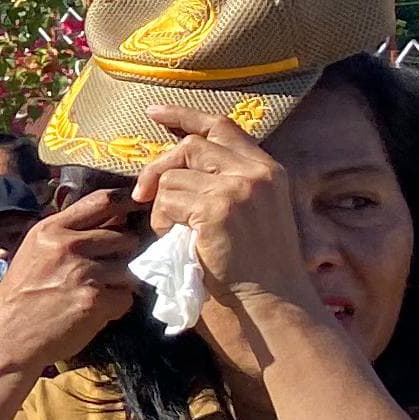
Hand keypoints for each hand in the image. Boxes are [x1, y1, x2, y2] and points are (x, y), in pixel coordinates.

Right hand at [0, 187, 142, 375]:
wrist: (6, 340)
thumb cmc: (20, 298)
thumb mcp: (34, 253)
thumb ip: (67, 235)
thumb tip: (113, 221)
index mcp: (50, 229)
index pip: (102, 201)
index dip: (127, 203)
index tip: (139, 208)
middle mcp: (67, 245)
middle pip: (124, 238)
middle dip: (120, 256)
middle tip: (101, 274)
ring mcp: (82, 272)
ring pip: (129, 269)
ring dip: (118, 284)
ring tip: (92, 295)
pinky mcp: (95, 299)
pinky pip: (126, 297)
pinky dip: (115, 307)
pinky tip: (93, 312)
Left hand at [138, 103, 325, 361]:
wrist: (275, 306)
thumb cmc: (257, 273)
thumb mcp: (250, 218)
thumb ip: (224, 187)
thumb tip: (173, 171)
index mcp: (268, 171)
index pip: (222, 126)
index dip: (185, 116)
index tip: (154, 113)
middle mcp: (257, 173)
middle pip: (189, 146)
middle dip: (158, 167)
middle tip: (142, 194)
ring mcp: (238, 187)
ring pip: (172, 177)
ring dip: (163, 207)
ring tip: (181, 236)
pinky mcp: (217, 207)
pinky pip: (167, 202)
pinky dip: (163, 223)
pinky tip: (183, 244)